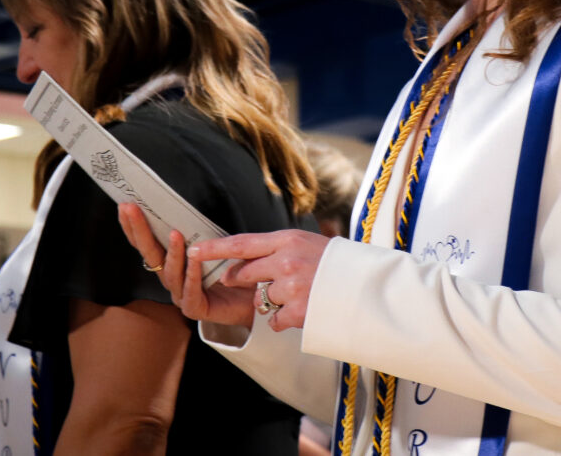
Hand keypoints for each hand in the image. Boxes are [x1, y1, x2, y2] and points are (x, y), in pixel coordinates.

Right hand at [118, 203, 258, 328]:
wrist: (256, 296)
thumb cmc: (234, 268)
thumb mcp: (215, 242)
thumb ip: (199, 231)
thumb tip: (184, 207)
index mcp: (172, 262)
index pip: (148, 242)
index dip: (135, 226)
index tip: (125, 205)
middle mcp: (172, 278)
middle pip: (151, 254)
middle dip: (140, 230)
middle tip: (131, 209)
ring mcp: (181, 294)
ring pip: (170, 273)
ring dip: (172, 252)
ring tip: (175, 233)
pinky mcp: (195, 309)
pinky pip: (190, 292)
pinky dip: (192, 274)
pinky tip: (193, 259)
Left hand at [188, 229, 330, 331]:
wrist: (367, 286)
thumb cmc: (338, 262)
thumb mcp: (308, 244)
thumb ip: (279, 249)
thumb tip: (246, 259)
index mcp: (288, 239)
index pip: (242, 243)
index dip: (215, 248)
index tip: (193, 249)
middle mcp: (286, 261)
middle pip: (245, 273)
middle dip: (242, 281)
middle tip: (257, 284)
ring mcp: (291, 287)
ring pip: (260, 299)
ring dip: (271, 302)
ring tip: (298, 295)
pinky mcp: (298, 311)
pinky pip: (273, 320)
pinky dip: (282, 320)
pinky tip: (301, 311)